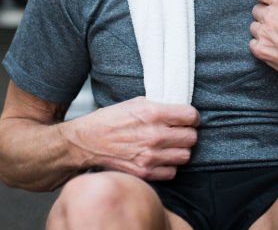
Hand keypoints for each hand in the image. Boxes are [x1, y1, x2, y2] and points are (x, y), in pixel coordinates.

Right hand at [62, 96, 198, 179]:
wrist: (86, 142)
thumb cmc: (109, 120)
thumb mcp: (135, 103)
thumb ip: (159, 106)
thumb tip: (179, 110)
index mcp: (152, 113)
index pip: (191, 116)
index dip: (191, 117)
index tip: (187, 119)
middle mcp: (154, 135)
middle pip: (191, 138)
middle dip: (187, 134)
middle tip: (178, 132)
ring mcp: (150, 156)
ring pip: (185, 156)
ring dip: (179, 151)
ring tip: (169, 146)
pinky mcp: (144, 173)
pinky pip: (172, 172)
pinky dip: (168, 166)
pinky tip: (159, 158)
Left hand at [249, 0, 277, 85]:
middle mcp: (270, 16)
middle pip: (257, 9)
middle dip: (265, 13)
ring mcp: (264, 34)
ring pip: (254, 26)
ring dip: (262, 28)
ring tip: (275, 33)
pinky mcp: (261, 50)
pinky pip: (253, 43)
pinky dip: (260, 44)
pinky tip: (272, 45)